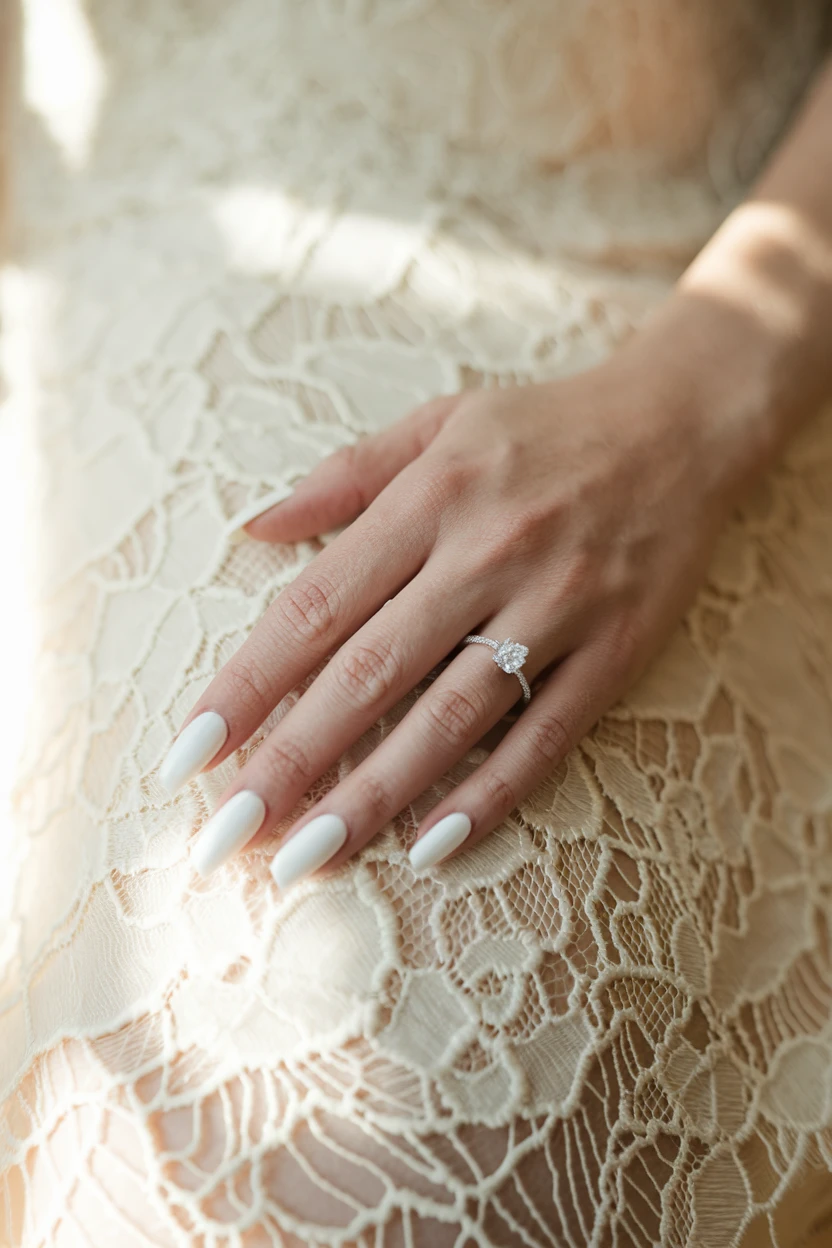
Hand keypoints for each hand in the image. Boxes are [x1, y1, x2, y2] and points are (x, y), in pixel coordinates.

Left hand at [159, 334, 749, 882]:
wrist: (682, 423)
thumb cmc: (541, 427)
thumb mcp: (437, 422)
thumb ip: (344, 476)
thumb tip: (254, 527)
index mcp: (430, 497)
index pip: (316, 606)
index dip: (247, 684)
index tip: (190, 753)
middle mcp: (488, 552)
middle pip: (370, 673)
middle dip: (290, 760)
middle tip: (228, 834)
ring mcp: (557, 605)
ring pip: (451, 716)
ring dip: (374, 793)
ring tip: (308, 858)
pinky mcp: (616, 648)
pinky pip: (546, 733)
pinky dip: (490, 793)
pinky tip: (431, 843)